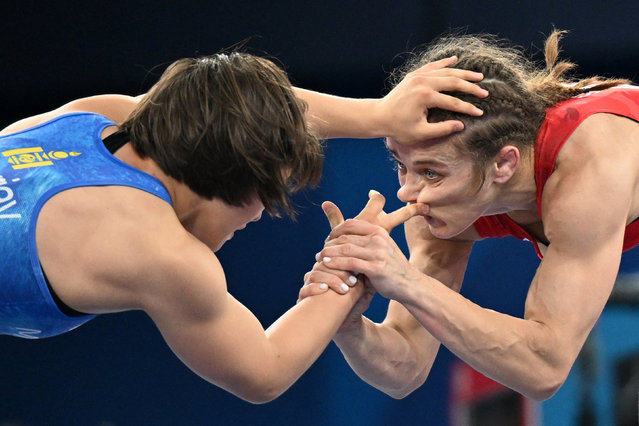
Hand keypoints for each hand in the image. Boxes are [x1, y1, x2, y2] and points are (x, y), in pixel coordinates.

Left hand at [304, 190, 424, 295]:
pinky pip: (350, 263)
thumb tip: (345, 234)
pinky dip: (336, 263)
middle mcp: (379, 239)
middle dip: (330, 244)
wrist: (409, 285)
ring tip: (320, 258)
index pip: (351, 224)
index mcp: (379, 232)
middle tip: (320, 251)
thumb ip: (366, 240)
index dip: (336, 230)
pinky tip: (327, 265)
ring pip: (346, 249)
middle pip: (346, 237)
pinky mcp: (376, 268)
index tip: (327, 239)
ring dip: (329, 253)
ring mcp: (378, 253)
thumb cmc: (391, 267)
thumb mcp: (382, 247)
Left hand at [378, 56, 487, 143]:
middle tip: (485, 92)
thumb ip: (442, 129)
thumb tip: (461, 125)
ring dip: (463, 73)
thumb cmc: (398, 128)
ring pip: (445, 71)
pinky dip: (444, 63)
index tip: (480, 113)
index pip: (453, 102)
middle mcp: (423, 82)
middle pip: (453, 82)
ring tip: (478, 76)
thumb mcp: (420, 133)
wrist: (379, 116)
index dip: (468, 108)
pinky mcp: (414, 75)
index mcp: (426, 97)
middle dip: (471, 87)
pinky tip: (455, 59)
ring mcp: (418, 77)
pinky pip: (432, 66)